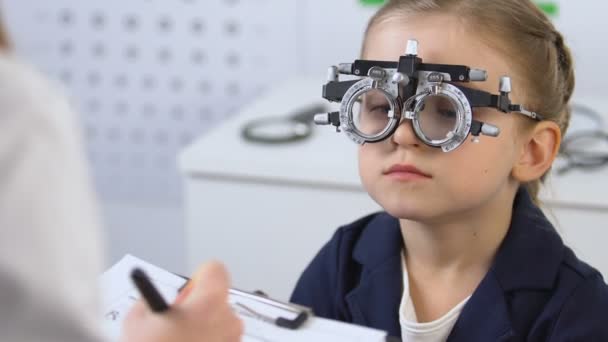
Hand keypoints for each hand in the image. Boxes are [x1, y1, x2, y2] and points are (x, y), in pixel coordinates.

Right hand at [120, 261, 242, 341]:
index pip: (216, 270)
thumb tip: (154, 300)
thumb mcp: (137, 321)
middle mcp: (228, 320)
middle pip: (218, 300)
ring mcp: (232, 341)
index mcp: (209, 303)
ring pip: (220, 325)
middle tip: (176, 323)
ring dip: (203, 331)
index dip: (199, 278)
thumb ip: (151, 301)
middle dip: (198, 308)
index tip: (187, 291)